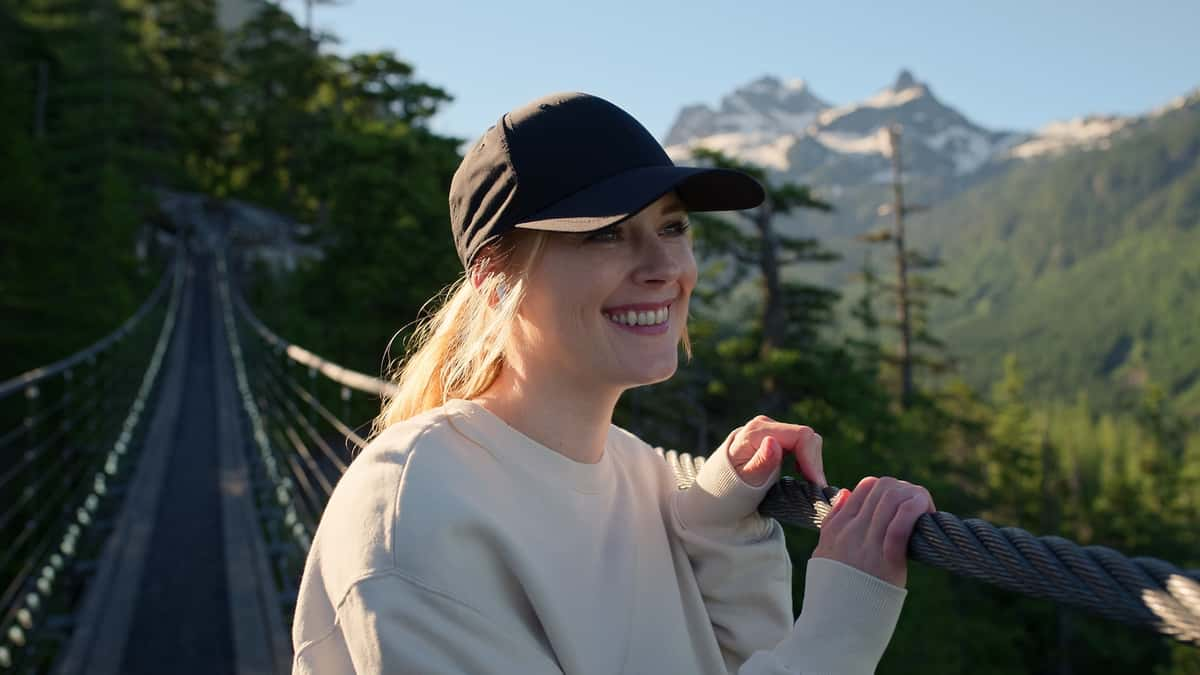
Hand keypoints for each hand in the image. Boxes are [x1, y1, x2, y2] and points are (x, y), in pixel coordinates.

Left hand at [719, 415, 824, 488]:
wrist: (713, 490)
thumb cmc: (727, 490)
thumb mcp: (744, 482)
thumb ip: (761, 463)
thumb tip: (773, 442)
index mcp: (757, 432)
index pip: (800, 436)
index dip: (813, 460)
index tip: (817, 485)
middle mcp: (764, 425)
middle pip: (805, 437)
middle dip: (813, 463)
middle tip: (813, 490)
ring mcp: (770, 430)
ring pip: (805, 441)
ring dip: (811, 463)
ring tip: (808, 486)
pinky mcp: (775, 438)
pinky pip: (800, 445)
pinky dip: (805, 461)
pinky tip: (801, 477)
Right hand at [812, 476, 935, 587]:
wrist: (836, 624)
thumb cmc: (834, 591)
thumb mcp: (824, 552)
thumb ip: (833, 520)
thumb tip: (848, 493)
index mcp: (837, 527)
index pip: (867, 486)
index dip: (890, 489)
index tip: (902, 507)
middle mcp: (851, 531)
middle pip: (884, 487)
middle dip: (907, 491)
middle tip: (920, 511)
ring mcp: (867, 545)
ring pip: (893, 499)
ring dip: (917, 499)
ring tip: (926, 515)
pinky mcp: (886, 562)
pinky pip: (900, 526)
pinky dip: (916, 513)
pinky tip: (927, 517)